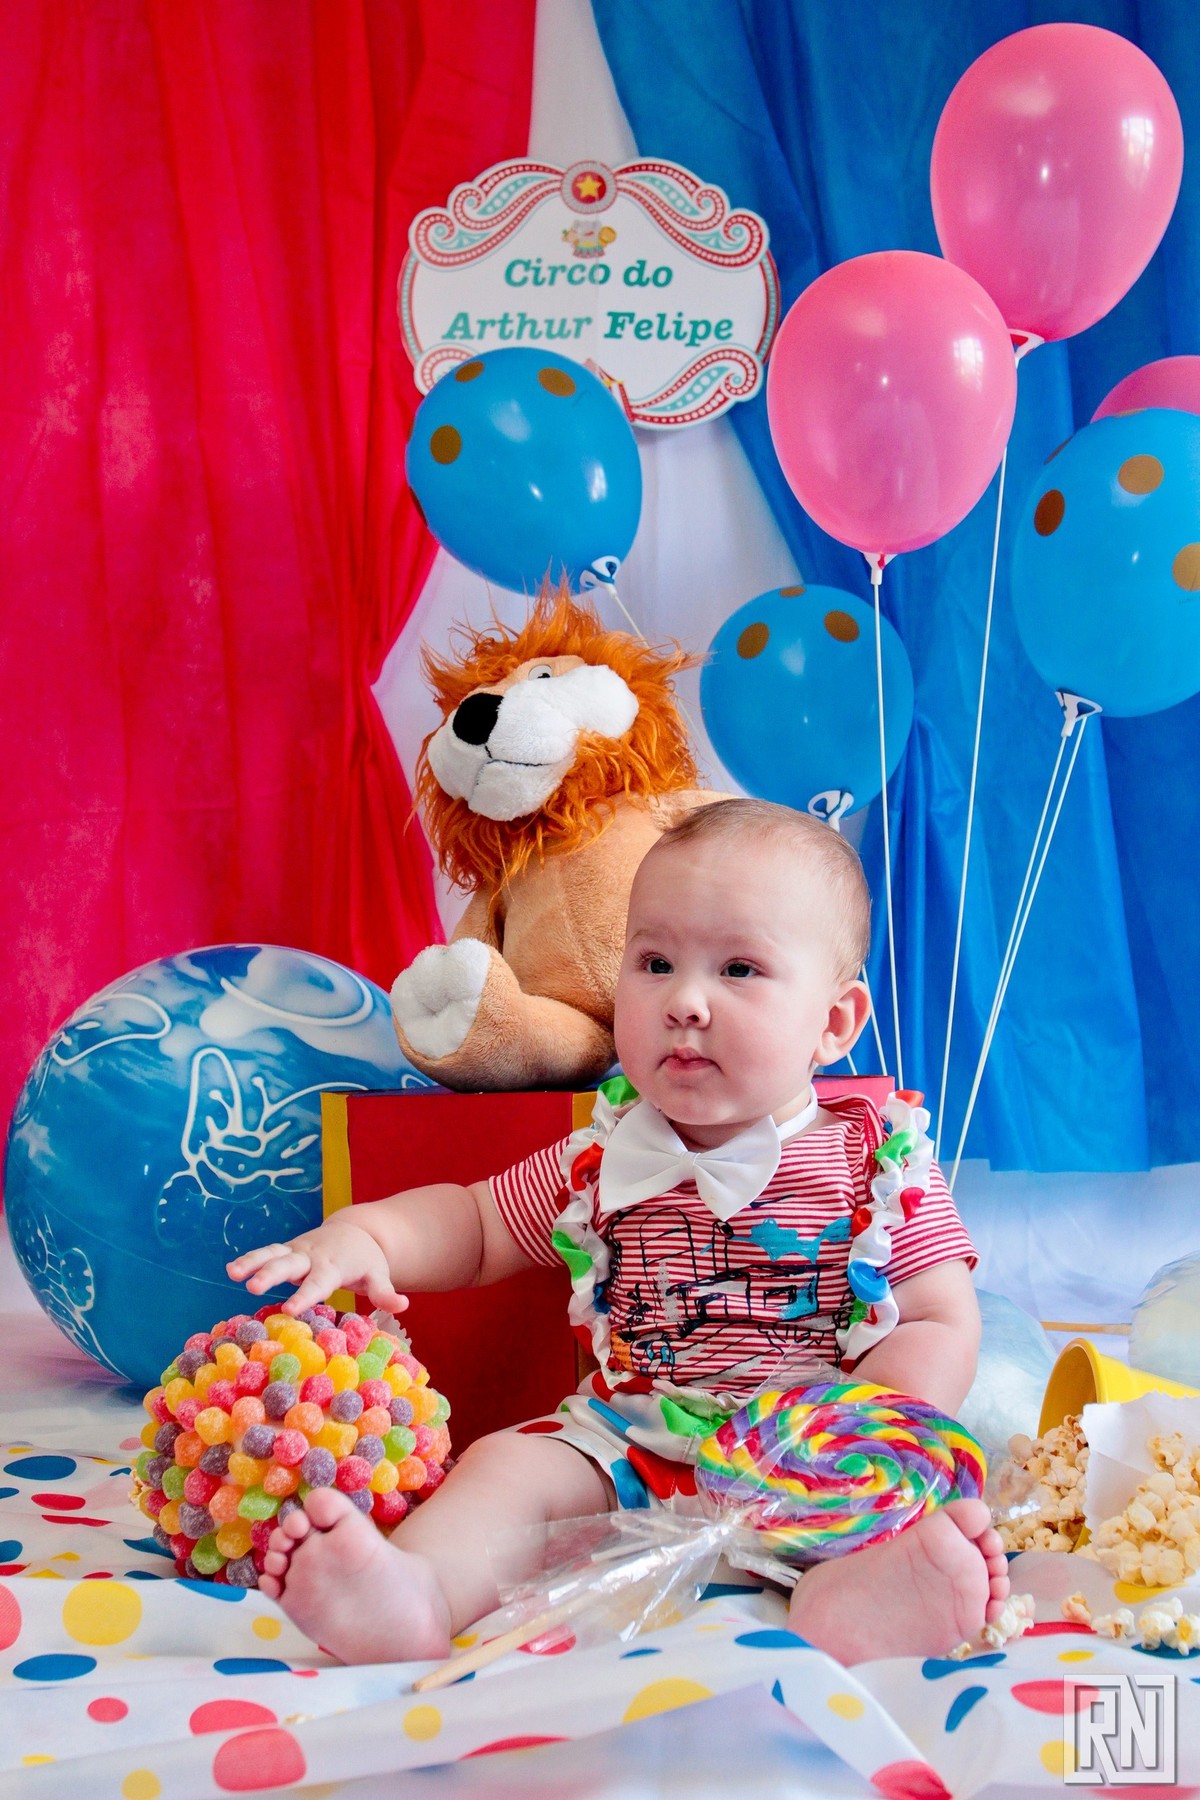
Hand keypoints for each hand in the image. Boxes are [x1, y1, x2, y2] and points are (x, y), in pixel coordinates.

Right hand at [226, 1218, 409, 1318]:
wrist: (355, 1231)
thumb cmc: (366, 1260)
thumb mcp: (379, 1274)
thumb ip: (386, 1292)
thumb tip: (404, 1306)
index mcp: (334, 1265)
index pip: (319, 1283)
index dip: (305, 1296)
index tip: (291, 1310)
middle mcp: (312, 1256)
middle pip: (290, 1265)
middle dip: (271, 1274)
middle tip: (253, 1287)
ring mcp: (297, 1251)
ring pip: (272, 1254)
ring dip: (253, 1262)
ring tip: (232, 1273)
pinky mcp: (287, 1251)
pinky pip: (267, 1253)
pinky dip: (250, 1259)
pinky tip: (231, 1270)